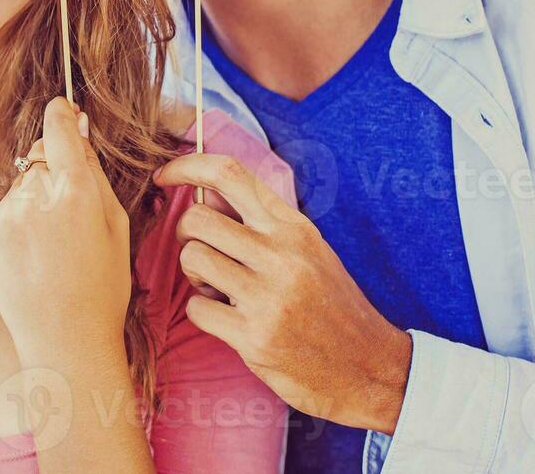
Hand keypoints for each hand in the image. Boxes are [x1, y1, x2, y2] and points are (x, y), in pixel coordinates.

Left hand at [0, 98, 130, 362]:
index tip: (62, 107)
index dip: (61, 114)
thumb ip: (94, 172)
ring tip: (54, 243)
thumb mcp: (116, 224)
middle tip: (72, 209)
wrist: (64, 341)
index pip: (59, 128)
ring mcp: (10, 212)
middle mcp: (39, 195)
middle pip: (43, 156)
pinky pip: (9, 207)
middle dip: (56, 168)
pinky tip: (35, 253)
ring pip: (26, 182)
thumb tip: (79, 130)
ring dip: (38, 197)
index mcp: (78, 190)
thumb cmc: (102, 286)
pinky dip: (22, 219)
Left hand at [153, 153, 411, 434]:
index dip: (187, 166)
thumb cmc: (330, 303)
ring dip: (194, 273)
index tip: (163, 175)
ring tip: (219, 287)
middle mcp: (281, 253)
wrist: (370, 368)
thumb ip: (260, 222)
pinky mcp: (255, 337)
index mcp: (292, 226)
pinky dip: (203, 312)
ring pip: (192, 257)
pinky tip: (228, 319)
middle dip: (186, 233)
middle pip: (197, 217)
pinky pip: (196, 308)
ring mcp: (268, 296)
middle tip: (202, 251)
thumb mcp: (306, 249)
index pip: (229, 174)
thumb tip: (203, 195)